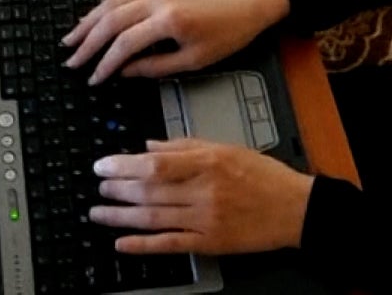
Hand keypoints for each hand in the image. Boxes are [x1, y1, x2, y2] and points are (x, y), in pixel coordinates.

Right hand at [61, 0, 288, 83]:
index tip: (94, 78)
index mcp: (169, 20)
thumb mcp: (194, 60)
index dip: (106, 63)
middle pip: (111, 20)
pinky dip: (104, 9)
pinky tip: (93, 20)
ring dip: (89, 22)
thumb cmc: (227, 34)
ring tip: (72, 39)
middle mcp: (159, 0)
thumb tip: (125, 72)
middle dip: (88, 42)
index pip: (125, 43)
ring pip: (112, 3)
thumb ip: (156, 67)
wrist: (247, 5)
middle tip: (72, 60)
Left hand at [89, 139, 314, 255]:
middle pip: (149, 191)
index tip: (102, 165)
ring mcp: (205, 219)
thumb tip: (148, 146)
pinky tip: (122, 243)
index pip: (155, 164)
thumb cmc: (262, 175)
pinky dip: (143, 245)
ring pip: (153, 217)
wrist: (294, 208)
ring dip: (121, 217)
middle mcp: (203, 191)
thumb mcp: (225, 147)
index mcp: (207, 162)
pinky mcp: (209, 242)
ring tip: (98, 213)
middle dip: (117, 189)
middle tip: (97, 186)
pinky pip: (170, 244)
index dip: (123, 165)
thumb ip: (184, 145)